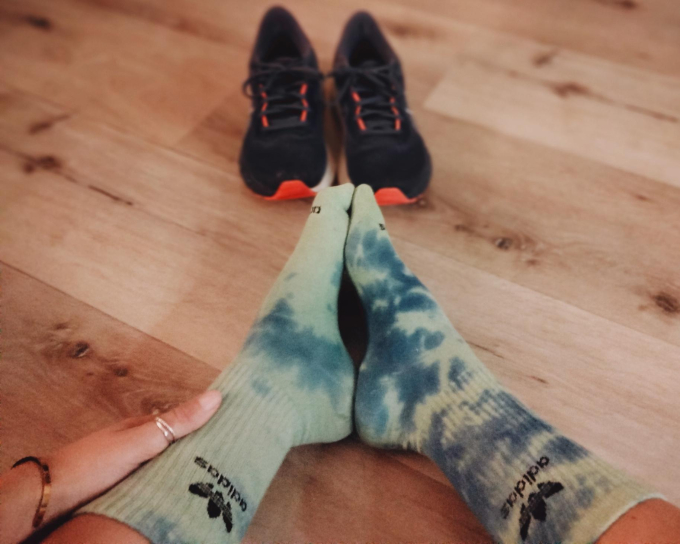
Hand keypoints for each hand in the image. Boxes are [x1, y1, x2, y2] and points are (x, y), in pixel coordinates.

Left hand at [0, 390, 221, 543]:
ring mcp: (128, 465)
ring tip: (211, 480)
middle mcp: (137, 443)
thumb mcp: (142, 440)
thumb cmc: (96, 462)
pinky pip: (153, 482)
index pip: (183, 420)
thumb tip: (216, 395)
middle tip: (230, 459)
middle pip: (175, 443)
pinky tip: (178, 494)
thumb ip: (177, 421)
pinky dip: (168, 484)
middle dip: (198, 449)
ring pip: (164, 464)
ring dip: (183, 469)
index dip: (207, 422)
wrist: (52, 494)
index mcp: (143, 426)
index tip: (235, 427)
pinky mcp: (121, 486)